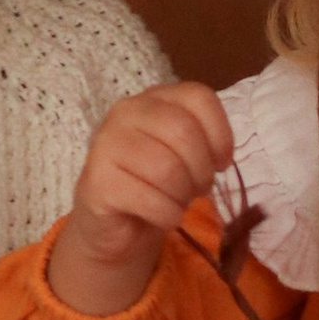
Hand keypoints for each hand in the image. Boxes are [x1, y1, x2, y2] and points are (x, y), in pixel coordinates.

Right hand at [47, 81, 237, 316]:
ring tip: (177, 202)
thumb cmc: (155, 182)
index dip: (220, 134)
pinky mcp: (97, 182)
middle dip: (201, 169)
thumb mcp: (184, 154)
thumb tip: (220, 158)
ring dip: (182, 195)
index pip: (198, 97)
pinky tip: (164, 216)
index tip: (220, 163)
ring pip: (166, 167)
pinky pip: (149, 199)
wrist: (115, 222)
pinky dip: (167, 214)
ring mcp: (106, 144)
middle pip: (184, 131)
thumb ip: (203, 140)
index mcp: (153, 99)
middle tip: (197, 189)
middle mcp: (126, 112)